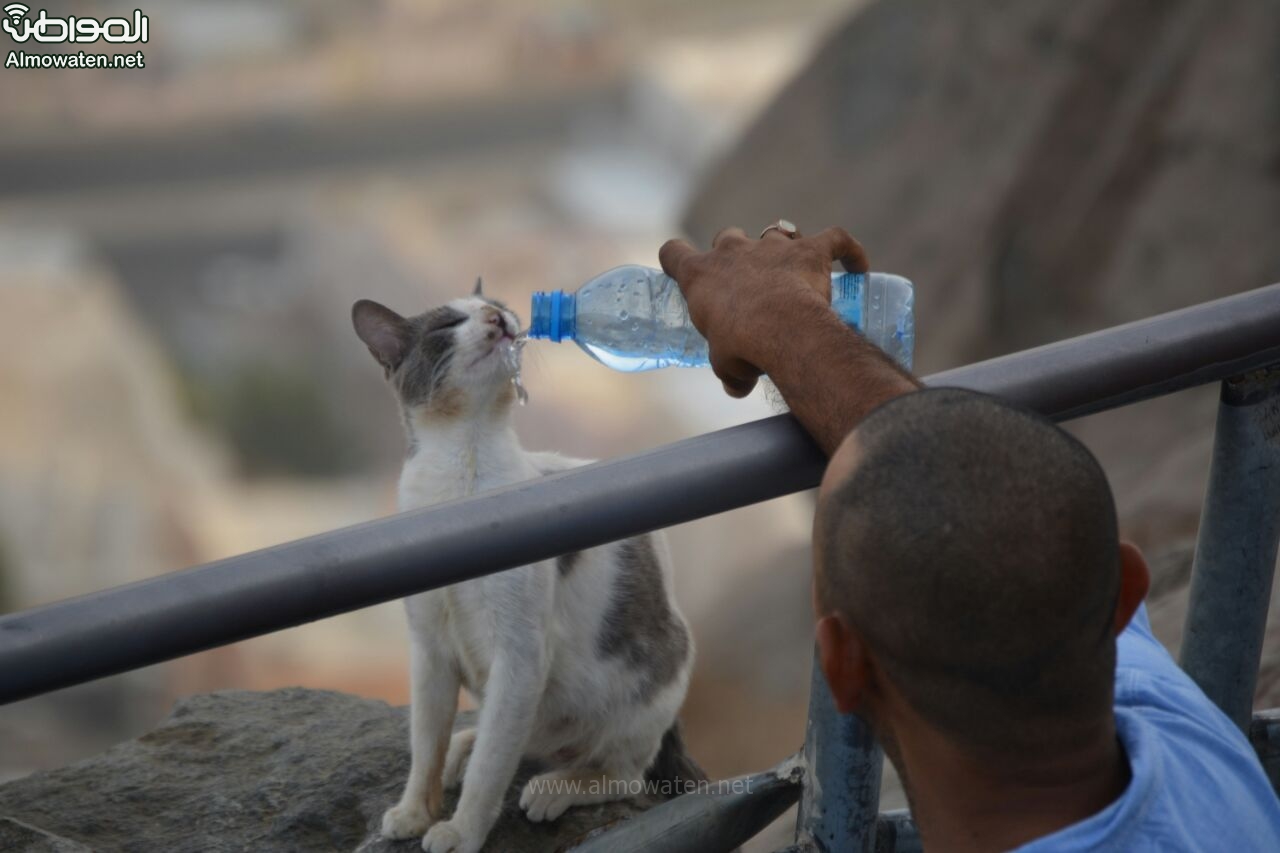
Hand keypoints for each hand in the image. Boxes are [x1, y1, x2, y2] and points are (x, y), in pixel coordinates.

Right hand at [659, 225, 868, 396]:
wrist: (781, 329)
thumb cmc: (742, 346)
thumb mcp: (726, 365)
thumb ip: (732, 373)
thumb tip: (738, 388)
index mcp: (700, 275)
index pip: (673, 252)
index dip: (676, 258)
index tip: (684, 268)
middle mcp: (732, 251)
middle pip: (726, 237)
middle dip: (735, 254)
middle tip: (745, 283)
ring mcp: (772, 246)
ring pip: (775, 232)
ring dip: (782, 248)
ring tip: (794, 270)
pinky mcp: (811, 249)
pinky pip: (836, 239)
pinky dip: (848, 251)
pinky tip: (858, 265)